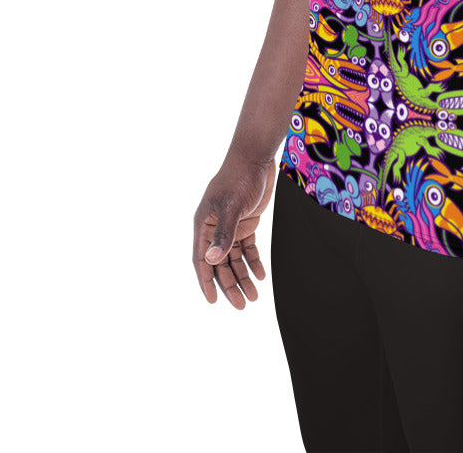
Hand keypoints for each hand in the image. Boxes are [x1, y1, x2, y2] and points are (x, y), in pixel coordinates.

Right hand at [192, 152, 277, 308]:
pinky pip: (248, 247)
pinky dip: (253, 260)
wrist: (256, 157)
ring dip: (243, 276)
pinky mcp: (246, 221)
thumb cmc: (239, 178)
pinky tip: (261, 274)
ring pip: (235, 258)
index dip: (206, 281)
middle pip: (220, 263)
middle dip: (230, 284)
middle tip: (241, 304)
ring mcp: (231, 225)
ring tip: (253, 295)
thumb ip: (223, 235)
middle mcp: (214, 228)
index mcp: (203, 225)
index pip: (201, 260)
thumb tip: (210, 260)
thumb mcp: (231, 207)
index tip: (213, 301)